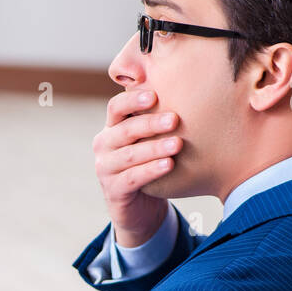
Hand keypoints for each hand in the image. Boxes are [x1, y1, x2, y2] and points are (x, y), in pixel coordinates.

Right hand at [91, 88, 179, 246]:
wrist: (139, 204)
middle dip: (150, 123)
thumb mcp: (147, 139)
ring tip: (177, 144)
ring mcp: (105, 168)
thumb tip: (187, 86)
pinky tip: (168, 165)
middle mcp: (104, 145)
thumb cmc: (147, 163)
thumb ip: (156, 118)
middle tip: (175, 119)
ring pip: (130, 155)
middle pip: (124, 130)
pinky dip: (151, 170)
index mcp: (112, 128)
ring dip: (154, 148)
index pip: (116, 107)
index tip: (155, 95)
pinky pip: (132, 178)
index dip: (132, 100)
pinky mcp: (113, 190)